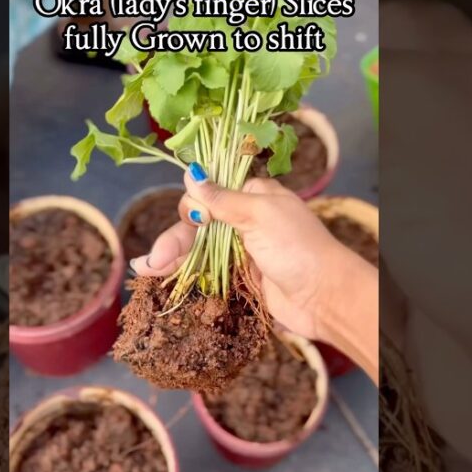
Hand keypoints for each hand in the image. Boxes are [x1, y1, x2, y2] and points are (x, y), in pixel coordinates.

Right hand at [130, 166, 360, 341]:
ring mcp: (242, 250)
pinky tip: (160, 278)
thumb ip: (222, 199)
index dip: (193, 204)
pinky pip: (207, 272)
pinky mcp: (241, 277)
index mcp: (253, 196)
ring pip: (199, 249)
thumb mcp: (259, 215)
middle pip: (198, 223)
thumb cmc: (298, 248)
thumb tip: (190, 173)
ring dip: (172, 257)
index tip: (190, 219)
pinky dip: (185, 274)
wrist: (325, 297)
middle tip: (154, 260)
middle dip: (175, 239)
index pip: (210, 191)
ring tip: (146, 270)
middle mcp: (245, 220)